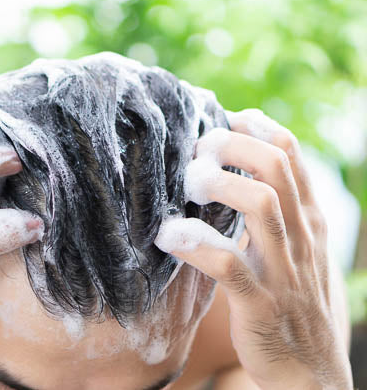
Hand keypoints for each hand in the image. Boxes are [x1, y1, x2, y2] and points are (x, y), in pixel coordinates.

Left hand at [154, 109, 352, 389]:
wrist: (313, 375)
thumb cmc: (293, 304)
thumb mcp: (296, 252)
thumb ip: (275, 214)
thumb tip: (234, 176)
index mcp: (307, 221)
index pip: (290, 154)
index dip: (255, 127)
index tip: (223, 118)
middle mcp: (300, 238)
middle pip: (274, 167)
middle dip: (231, 145)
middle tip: (198, 150)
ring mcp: (283, 271)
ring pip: (261, 205)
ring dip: (218, 183)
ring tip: (188, 182)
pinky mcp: (260, 305)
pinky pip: (229, 266)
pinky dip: (195, 244)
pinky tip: (168, 236)